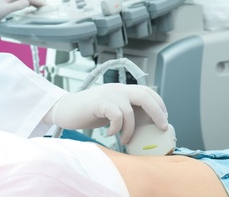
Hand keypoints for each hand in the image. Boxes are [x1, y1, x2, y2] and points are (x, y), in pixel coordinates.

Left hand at [0, 0, 44, 26]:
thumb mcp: (5, 11)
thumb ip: (17, 6)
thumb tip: (28, 2)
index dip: (36, 0)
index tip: (44, 5)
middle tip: (44, 5)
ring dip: (30, 0)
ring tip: (37, 5)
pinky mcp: (3, 3)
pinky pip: (18, 0)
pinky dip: (25, 2)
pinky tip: (26, 6)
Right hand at [45, 83, 168, 143]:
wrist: (64, 110)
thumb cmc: (87, 112)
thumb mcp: (110, 110)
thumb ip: (124, 112)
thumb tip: (143, 125)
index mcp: (121, 90)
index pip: (146, 91)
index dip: (159, 103)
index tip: (164, 118)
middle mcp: (117, 89)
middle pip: (145, 95)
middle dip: (157, 112)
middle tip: (162, 127)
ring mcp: (108, 94)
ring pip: (129, 111)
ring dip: (130, 130)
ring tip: (124, 139)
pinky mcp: (99, 102)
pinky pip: (116, 116)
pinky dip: (116, 128)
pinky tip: (109, 133)